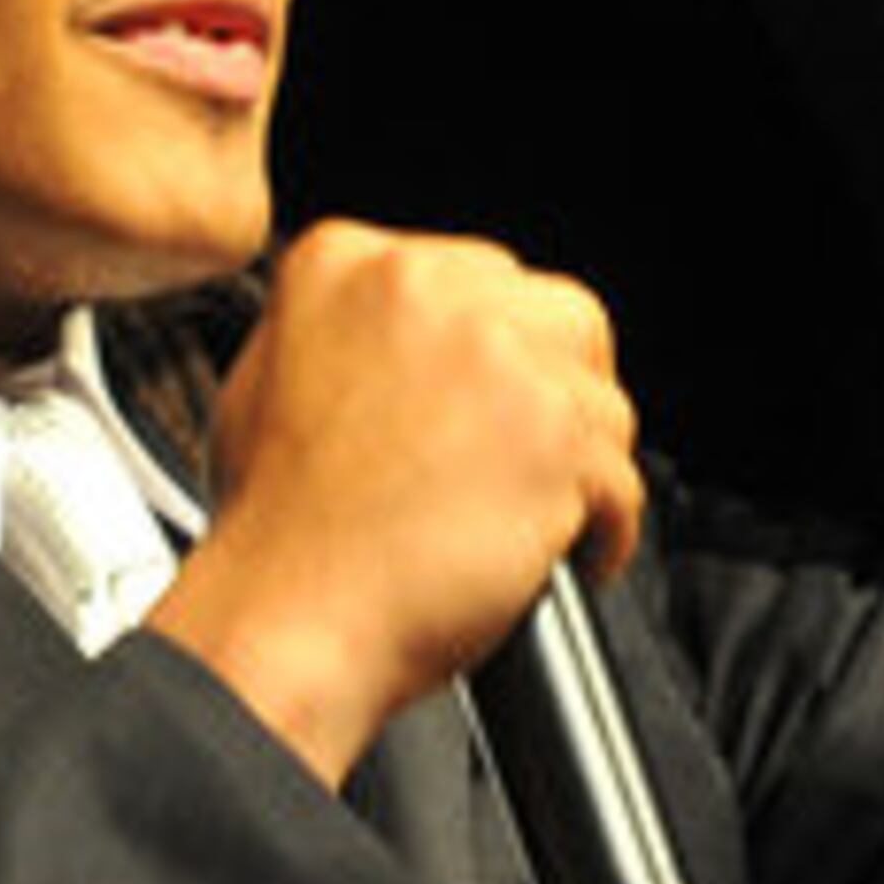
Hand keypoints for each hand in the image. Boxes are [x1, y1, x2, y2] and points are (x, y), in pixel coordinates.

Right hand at [143, 220, 641, 785]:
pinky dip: (602, 531)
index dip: (497, 349)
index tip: (490, 401)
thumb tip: (410, 343)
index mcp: (347, 266)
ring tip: (538, 515)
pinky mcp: (555, 433)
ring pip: (599, 395)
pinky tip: (558, 557)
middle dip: (551, 391)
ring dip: (580, 461)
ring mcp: (496, 356)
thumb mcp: (263, 385)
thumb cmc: (273, 533)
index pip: (477, 277)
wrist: (289, 618)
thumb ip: (344, 334)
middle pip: (554, 318)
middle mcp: (423, 290)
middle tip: (523, 458)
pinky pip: (621, 479)